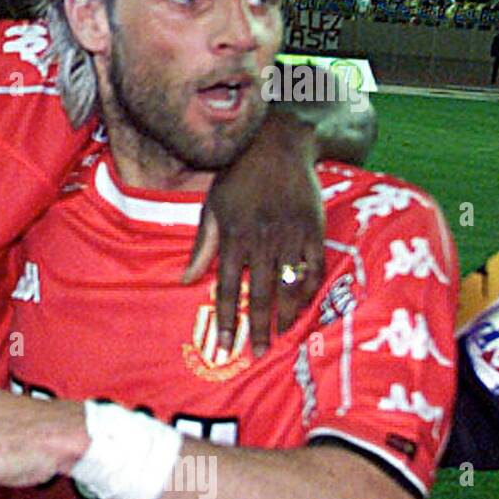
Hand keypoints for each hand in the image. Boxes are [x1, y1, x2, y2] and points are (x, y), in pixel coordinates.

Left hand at [183, 111, 325, 354]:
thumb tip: (184, 281)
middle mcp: (261, 238)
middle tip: (256, 354)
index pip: (225, 288)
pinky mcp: (314, 228)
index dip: (225, 320)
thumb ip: (202, 246)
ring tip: (279, 338)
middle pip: (258, 294)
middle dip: (256, 328)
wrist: (278, 143)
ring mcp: (290, 234)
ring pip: (288, 285)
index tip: (225, 347)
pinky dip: (309, 291)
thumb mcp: (212, 207)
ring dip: (284, 316)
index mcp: (233, 235)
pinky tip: (303, 309)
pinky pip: (314, 268)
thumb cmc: (237, 176)